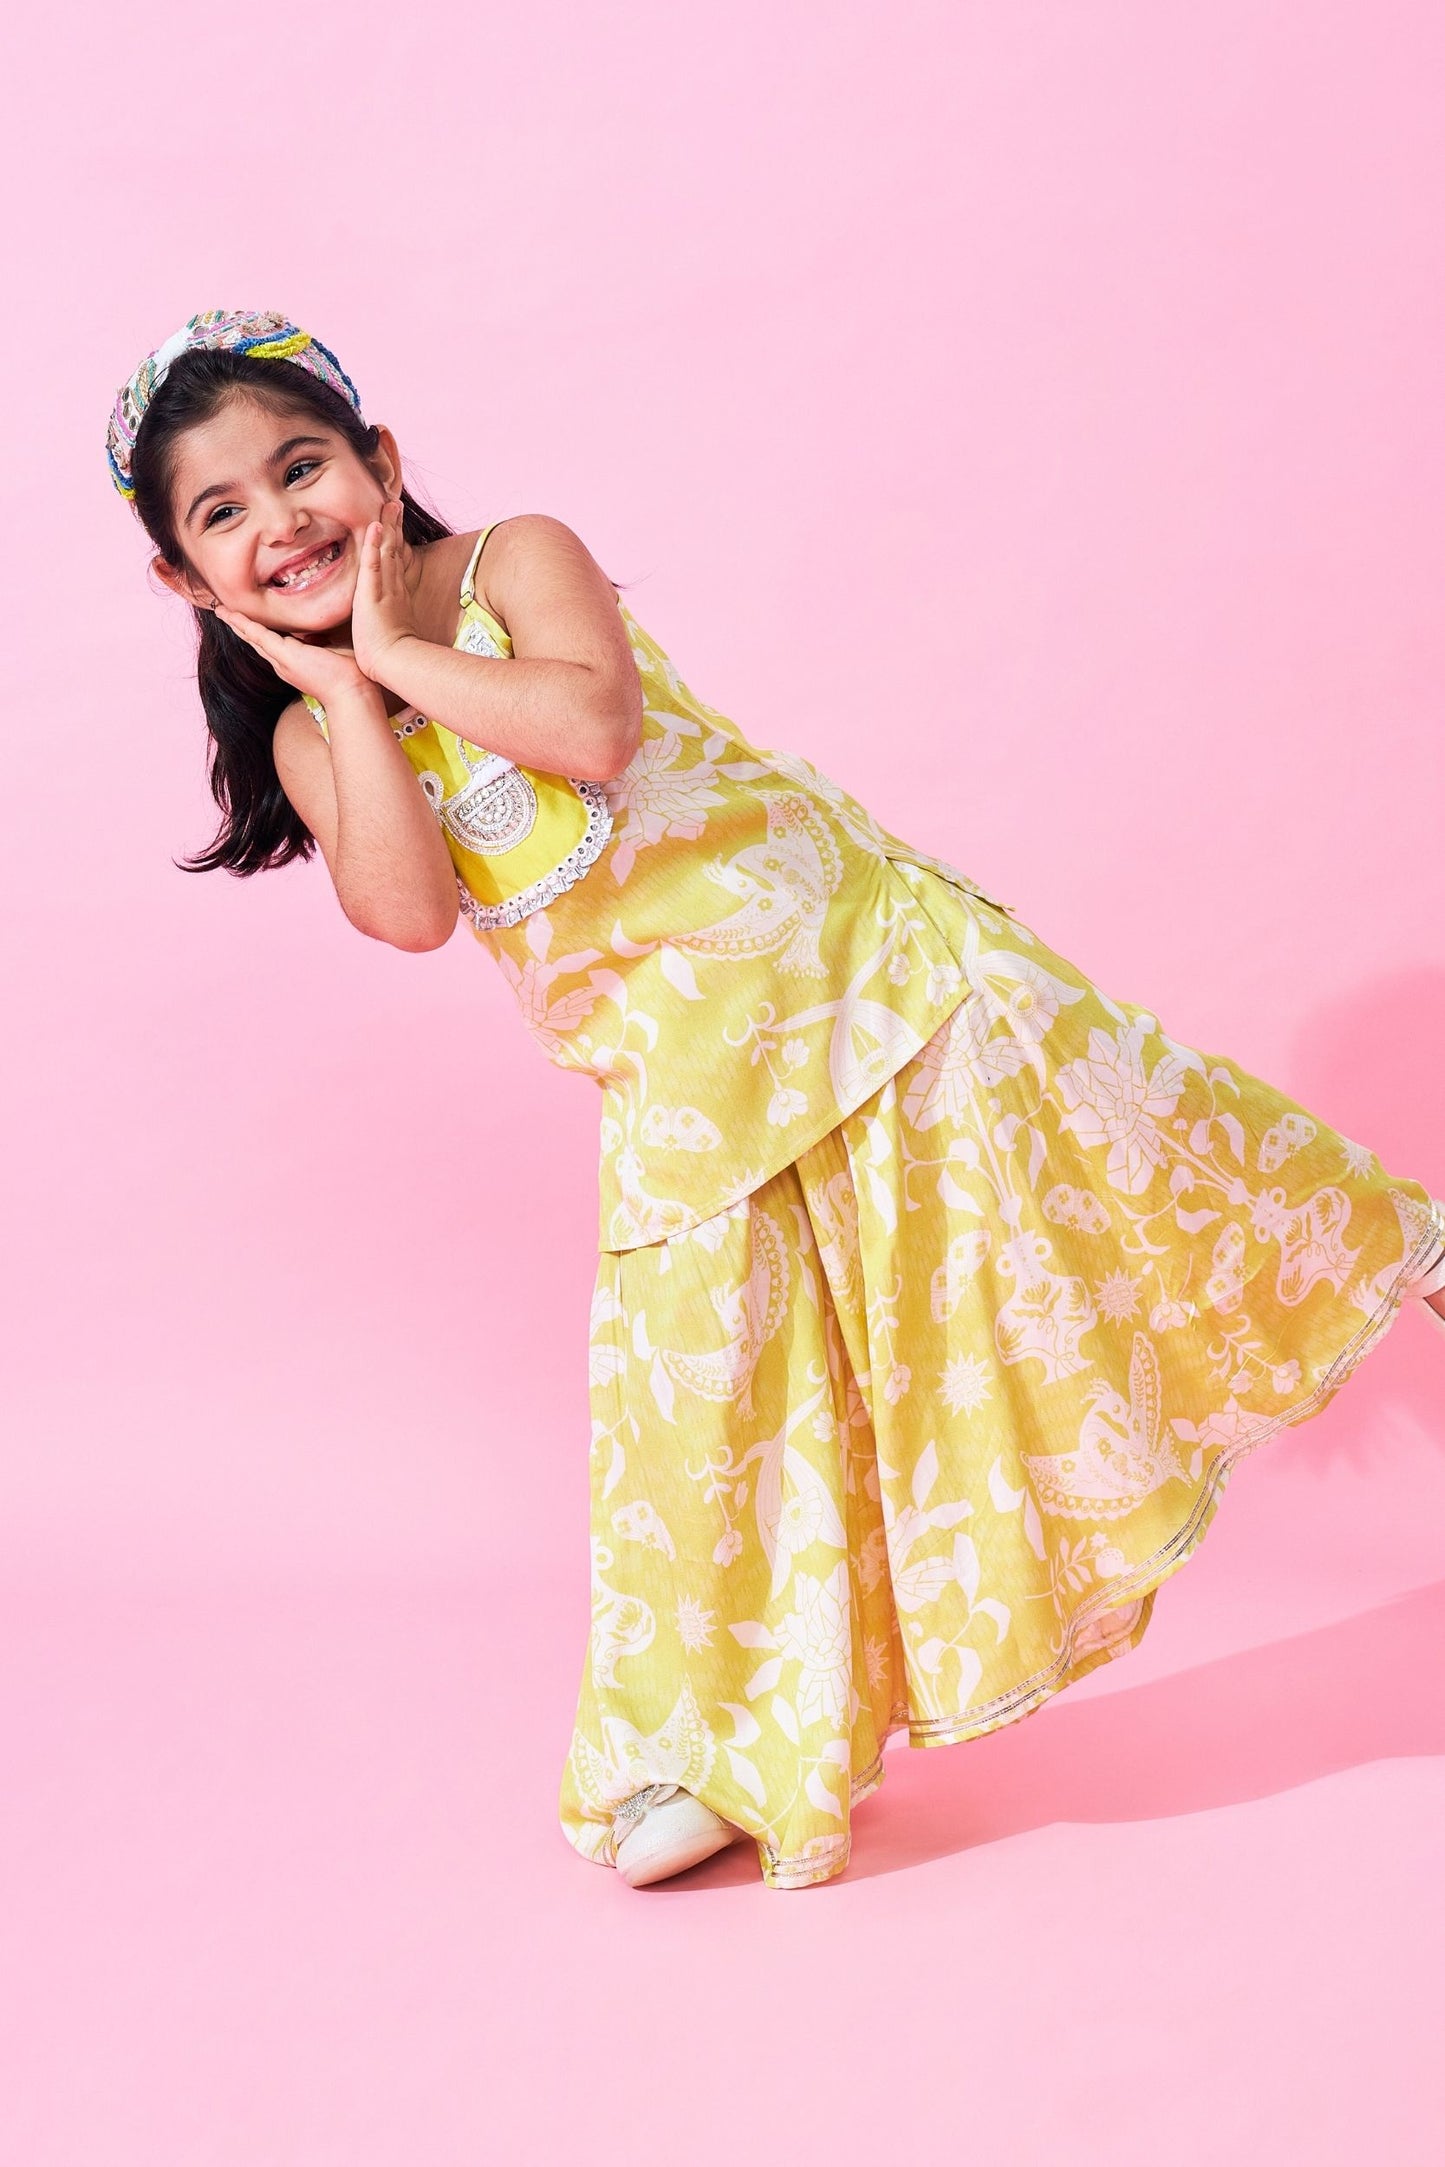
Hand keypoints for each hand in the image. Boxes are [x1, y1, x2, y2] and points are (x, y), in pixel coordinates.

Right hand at [213, 606, 370, 710]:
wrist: (353, 693)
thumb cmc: (351, 675)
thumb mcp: (337, 649)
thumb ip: (329, 637)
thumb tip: (333, 623)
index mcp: (295, 661)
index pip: (273, 642)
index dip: (259, 630)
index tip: (249, 620)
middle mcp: (284, 663)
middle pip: (256, 640)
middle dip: (240, 626)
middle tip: (223, 611)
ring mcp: (282, 660)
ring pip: (254, 637)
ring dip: (236, 623)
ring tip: (220, 610)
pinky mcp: (284, 656)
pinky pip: (258, 636)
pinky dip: (243, 624)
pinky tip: (229, 615)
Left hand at [350, 496, 420, 681]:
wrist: (391, 664)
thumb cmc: (388, 656)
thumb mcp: (386, 633)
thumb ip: (382, 622)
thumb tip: (377, 624)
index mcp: (394, 596)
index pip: (394, 563)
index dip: (394, 542)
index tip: (394, 523)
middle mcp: (392, 588)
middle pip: (394, 550)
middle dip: (394, 526)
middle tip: (394, 503)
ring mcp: (385, 589)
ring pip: (387, 551)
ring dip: (388, 527)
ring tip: (390, 504)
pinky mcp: (374, 594)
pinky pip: (374, 565)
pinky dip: (375, 545)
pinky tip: (376, 526)